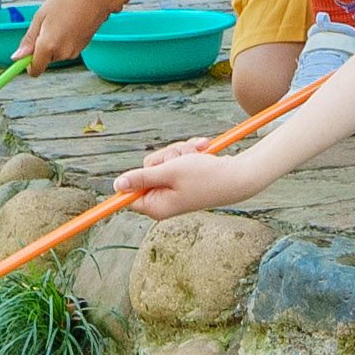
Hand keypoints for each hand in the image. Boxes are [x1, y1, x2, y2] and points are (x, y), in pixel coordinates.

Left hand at [24, 0, 122, 63]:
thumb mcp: (41, 16)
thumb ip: (29, 39)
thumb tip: (16, 58)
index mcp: (48, 46)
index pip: (34, 70)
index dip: (27, 63)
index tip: (27, 50)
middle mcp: (62, 53)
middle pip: (45, 59)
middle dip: (42, 46)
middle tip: (47, 23)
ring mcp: (74, 51)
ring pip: (56, 53)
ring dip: (54, 40)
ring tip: (60, 19)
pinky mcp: (83, 47)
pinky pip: (66, 47)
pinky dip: (64, 38)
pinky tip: (70, 21)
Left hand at [118, 141, 282, 217]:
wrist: (238, 175)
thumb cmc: (205, 176)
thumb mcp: (169, 172)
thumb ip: (142, 178)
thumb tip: (116, 185)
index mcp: (156, 205)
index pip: (130, 193)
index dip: (134, 177)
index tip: (137, 171)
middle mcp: (163, 199)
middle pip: (148, 169)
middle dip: (165, 156)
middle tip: (181, 157)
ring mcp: (174, 188)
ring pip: (164, 159)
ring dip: (180, 151)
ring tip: (197, 154)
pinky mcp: (184, 178)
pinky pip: (178, 158)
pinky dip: (189, 151)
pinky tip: (203, 149)